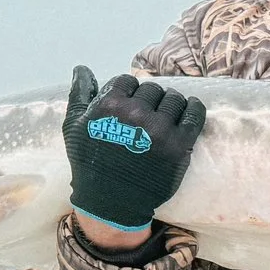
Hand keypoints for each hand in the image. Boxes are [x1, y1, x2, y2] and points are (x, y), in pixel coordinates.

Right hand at [63, 66, 205, 240]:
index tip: (131, 104)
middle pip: (152, 89)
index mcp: (109, 106)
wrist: (112, 201)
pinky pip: (195, 113)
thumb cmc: (90, 163)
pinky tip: (190, 108)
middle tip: (148, 113)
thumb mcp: (74, 127)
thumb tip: (82, 68)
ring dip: (171, 103)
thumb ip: (79, 94)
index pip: (128, 81)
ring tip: (166, 114)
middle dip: (150, 99)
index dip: (130, 91)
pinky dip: (194, 107)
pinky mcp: (180, 144)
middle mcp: (135, 114)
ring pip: (174, 98)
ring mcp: (160, 129)